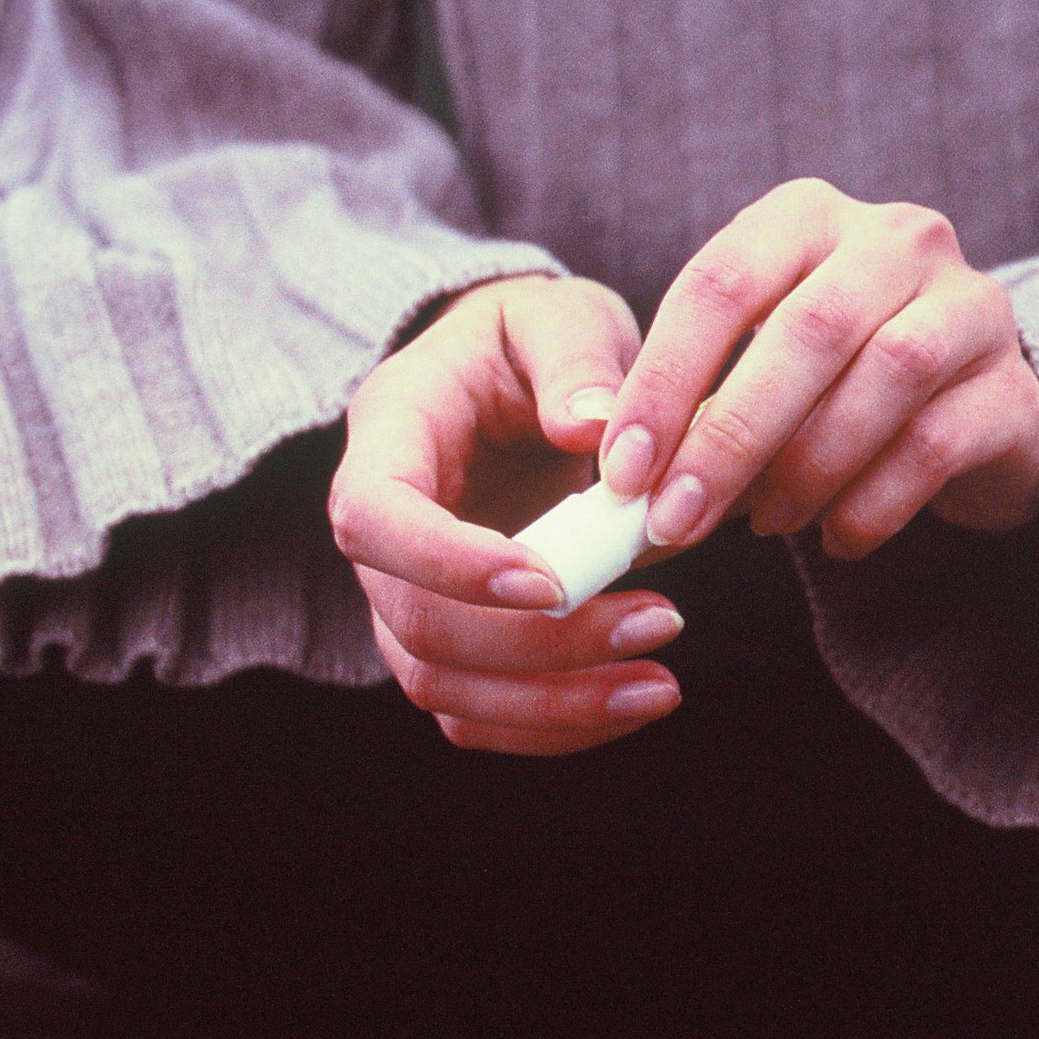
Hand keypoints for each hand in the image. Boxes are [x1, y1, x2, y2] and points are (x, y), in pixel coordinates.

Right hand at [327, 272, 689, 755]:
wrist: (516, 375)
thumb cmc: (534, 337)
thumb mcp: (558, 312)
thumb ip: (575, 357)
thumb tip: (598, 427)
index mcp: (390, 436)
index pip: (376, 519)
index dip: (449, 564)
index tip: (552, 583)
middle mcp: (381, 529)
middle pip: (416, 626)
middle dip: (536, 647)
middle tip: (660, 623)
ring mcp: (407, 593)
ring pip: (442, 686)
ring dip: (551, 704)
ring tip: (662, 686)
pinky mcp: (452, 639)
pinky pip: (477, 712)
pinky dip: (551, 726)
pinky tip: (632, 701)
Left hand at [599, 181, 1038, 563]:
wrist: (969, 411)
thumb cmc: (831, 384)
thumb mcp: (752, 369)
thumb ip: (691, 411)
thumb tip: (613, 492)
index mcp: (808, 216)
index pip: (723, 281)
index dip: (666, 381)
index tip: (623, 472)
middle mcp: (897, 239)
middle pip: (809, 329)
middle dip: (733, 437)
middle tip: (680, 519)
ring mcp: (969, 306)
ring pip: (886, 378)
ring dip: (806, 469)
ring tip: (765, 525)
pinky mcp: (1013, 386)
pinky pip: (935, 444)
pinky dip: (870, 504)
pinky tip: (837, 538)